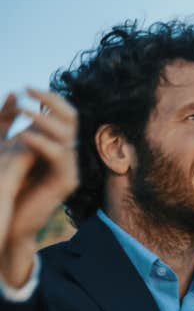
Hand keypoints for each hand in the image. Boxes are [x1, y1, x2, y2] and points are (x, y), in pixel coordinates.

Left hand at [0, 89, 77, 286]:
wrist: (9, 222)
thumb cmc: (5, 186)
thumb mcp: (4, 146)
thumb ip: (7, 122)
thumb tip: (14, 94)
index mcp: (54, 144)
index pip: (62, 113)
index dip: (49, 97)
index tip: (26, 87)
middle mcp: (65, 154)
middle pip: (70, 118)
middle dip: (51, 101)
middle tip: (29, 90)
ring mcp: (68, 169)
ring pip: (67, 135)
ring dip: (44, 119)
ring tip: (23, 111)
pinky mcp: (66, 183)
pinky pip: (60, 157)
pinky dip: (42, 143)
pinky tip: (24, 136)